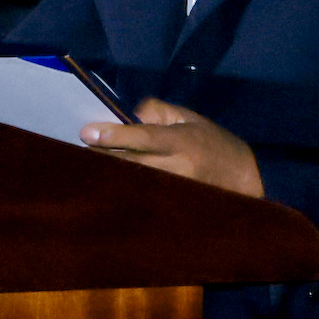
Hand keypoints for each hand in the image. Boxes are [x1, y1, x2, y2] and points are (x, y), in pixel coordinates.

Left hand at [82, 98, 263, 197]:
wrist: (243, 178)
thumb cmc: (212, 142)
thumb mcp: (189, 118)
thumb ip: (158, 111)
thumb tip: (128, 114)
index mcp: (181, 141)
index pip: (143, 137)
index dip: (114, 135)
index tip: (86, 132)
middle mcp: (176, 167)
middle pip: (131, 164)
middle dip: (102, 158)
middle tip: (75, 153)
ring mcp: (173, 191)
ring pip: (132, 184)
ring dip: (108, 178)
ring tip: (82, 171)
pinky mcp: (171, 206)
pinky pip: (141, 199)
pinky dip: (122, 193)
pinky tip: (104, 190)